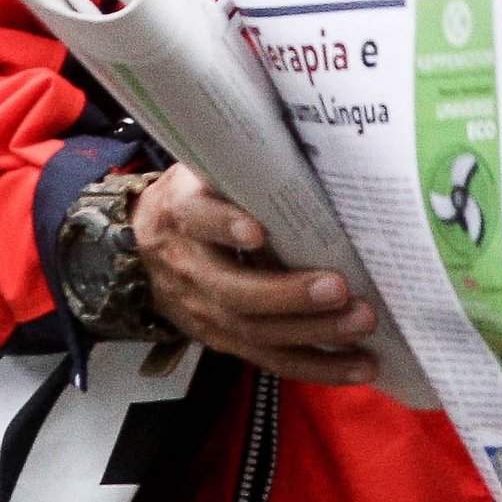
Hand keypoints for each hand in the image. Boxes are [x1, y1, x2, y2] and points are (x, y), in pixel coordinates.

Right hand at [133, 163, 380, 383]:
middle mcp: (190, 267)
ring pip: (256, 331)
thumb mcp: (205, 172)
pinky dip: (318, 365)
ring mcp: (204, 312)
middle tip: (339, 286)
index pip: (198, 218)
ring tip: (361, 322)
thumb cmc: (198, 200)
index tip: (257, 228)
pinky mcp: (224, 342)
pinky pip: (271, 360)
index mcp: (183, 212)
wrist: (140, 250)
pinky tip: (361, 366)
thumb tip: (313, 134)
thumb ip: (243, 166)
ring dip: (314, 332)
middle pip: (234, 289)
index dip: (225, 224)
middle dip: (288, 294)